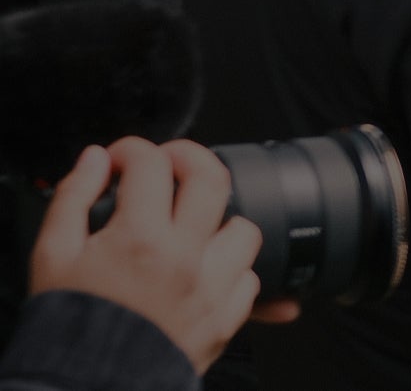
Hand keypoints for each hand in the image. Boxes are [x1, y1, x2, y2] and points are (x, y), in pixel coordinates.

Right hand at [29, 139, 299, 374]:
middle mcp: (186, 258)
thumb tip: (97, 160)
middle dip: (191, 158)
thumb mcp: (52, 254)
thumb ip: (74, 197)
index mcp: (141, 238)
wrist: (84, 382)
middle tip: (172, 164)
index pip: (152, 165)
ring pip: (245, 231)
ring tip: (193, 227)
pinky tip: (205, 271)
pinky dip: (232, 271)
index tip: (124, 159)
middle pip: (214, 180)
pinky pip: (249, 281)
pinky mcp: (225, 319)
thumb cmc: (68, 322)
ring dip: (221, 221)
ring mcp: (212, 288)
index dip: (134, 150)